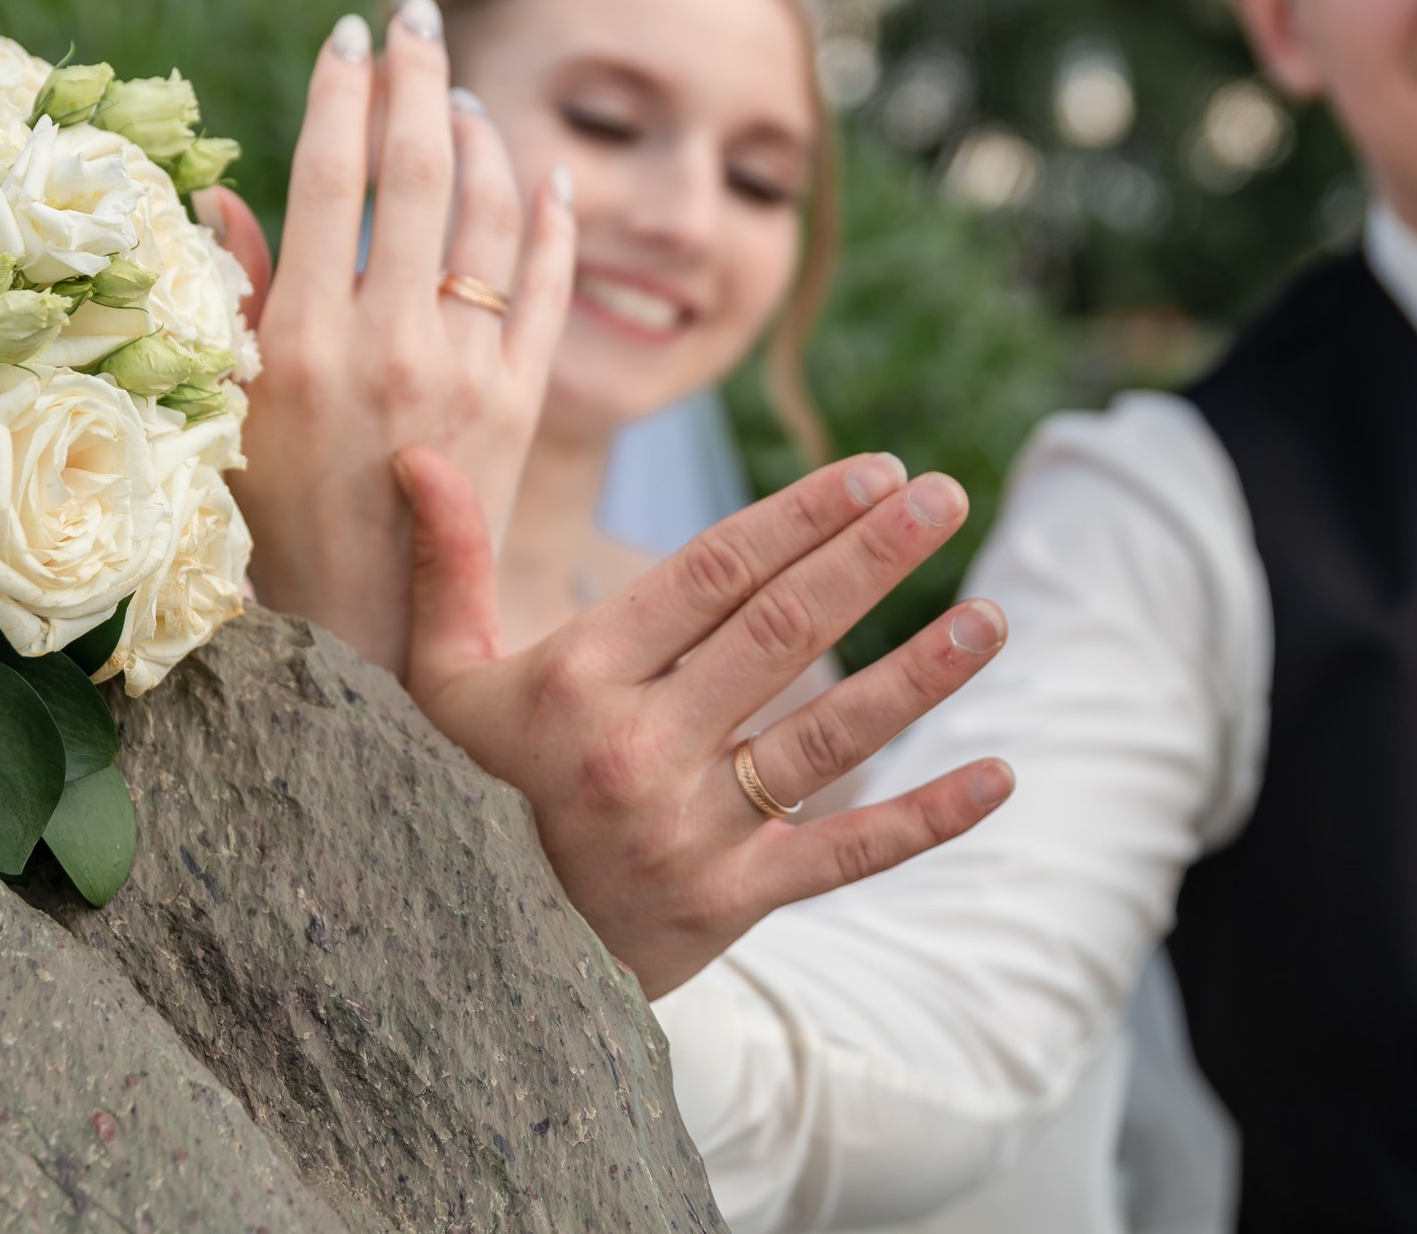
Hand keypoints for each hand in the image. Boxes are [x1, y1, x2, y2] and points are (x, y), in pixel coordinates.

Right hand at [228, 0, 575, 672]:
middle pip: (414, 174)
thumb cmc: (277, 529)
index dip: (338, 95)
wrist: (370, 636)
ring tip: (462, 94)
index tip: (344, 34)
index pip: (325, 179)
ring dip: (480, 139)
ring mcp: (468, 371)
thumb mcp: (230, 416)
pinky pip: (547, 288)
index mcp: (302, 341)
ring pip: (487, 217)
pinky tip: (548, 176)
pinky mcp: (525, 403)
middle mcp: (390, 342)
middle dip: (413, 79)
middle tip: (413, 14)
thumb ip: (234, 304)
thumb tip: (223, 198)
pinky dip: (552, 223)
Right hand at [394, 444, 1016, 998]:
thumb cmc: (453, 795)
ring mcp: (691, 827)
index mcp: (580, 676)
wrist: (452, 964)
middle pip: (784, 629)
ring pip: (829, 734)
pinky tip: (999, 774)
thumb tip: (416, 452)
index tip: (878, 471)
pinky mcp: (729, 900)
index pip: (716, 570)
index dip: (803, 513)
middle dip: (873, 554)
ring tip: (991, 616)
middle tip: (947, 495)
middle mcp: (641, 746)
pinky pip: (845, 853)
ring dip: (920, 672)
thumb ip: (447, 564)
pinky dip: (927, 818)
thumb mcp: (439, 681)